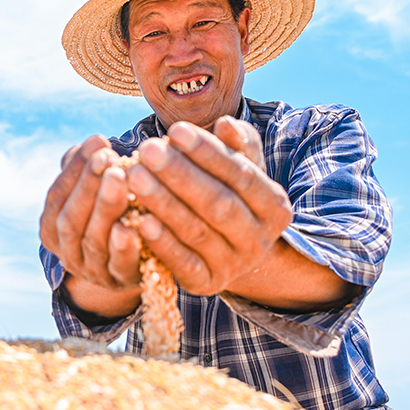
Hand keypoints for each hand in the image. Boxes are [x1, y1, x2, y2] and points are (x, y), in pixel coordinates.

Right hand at [39, 136, 143, 316]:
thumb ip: (88, 166)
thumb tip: (95, 143)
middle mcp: (68, 253)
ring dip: (106, 207)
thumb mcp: (96, 188)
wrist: (141, 257)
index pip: (57, 198)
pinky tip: (135, 223)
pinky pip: (120, 266)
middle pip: (71, 220)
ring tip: (122, 178)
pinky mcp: (122, 282)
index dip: (75, 170)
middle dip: (88, 186)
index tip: (98, 142)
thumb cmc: (114, 209)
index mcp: (53, 229)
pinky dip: (125, 246)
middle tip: (108, 157)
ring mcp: (94, 271)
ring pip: (94, 241)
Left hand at [123, 116, 292, 296]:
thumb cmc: (230, 196)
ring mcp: (233, 266)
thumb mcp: (241, 169)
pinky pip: (182, 264)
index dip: (208, 152)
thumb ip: (238, 145)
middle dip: (180, 175)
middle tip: (146, 150)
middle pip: (218, 204)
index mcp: (275, 207)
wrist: (228, 251)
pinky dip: (161, 242)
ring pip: (196, 232)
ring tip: (134, 176)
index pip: (242, 175)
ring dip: (163, 203)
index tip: (174, 130)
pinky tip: (138, 220)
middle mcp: (259, 240)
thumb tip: (225, 125)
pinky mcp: (205, 285)